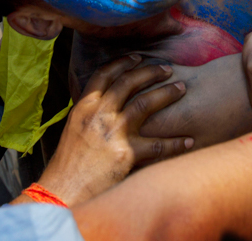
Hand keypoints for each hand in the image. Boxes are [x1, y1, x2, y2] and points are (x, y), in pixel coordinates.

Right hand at [30, 55, 193, 204]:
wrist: (62, 193)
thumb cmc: (67, 166)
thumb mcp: (73, 130)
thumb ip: (90, 115)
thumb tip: (108, 104)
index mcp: (83, 107)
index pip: (104, 75)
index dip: (123, 63)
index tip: (138, 57)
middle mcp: (98, 114)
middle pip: (129, 83)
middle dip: (150, 72)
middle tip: (167, 69)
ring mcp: (113, 132)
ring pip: (146, 103)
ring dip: (167, 93)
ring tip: (181, 88)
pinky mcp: (126, 155)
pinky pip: (158, 145)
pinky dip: (175, 142)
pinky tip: (189, 140)